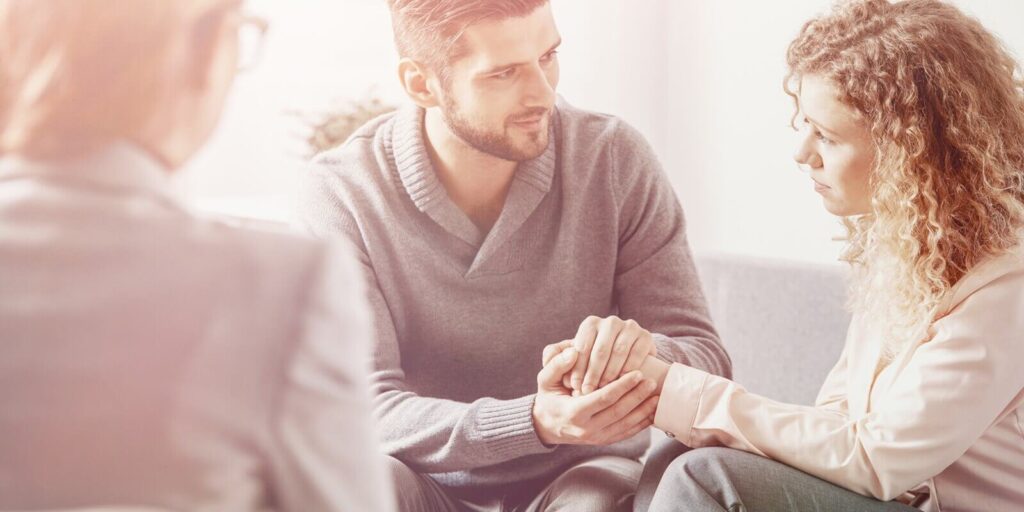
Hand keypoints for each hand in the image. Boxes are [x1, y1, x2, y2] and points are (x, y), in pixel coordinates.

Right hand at [532, 347, 658, 445]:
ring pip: (625, 425)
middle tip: (652, 382)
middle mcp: (586, 429)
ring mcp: (596, 438)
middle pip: (618, 412)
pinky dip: (641, 423)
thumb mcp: (545, 379)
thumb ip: (557, 364)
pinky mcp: (604, 441)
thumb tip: (573, 351)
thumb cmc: (548, 397)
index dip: (622, 386)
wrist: (546, 424)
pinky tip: (652, 412)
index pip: (603, 398)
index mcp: (573, 412)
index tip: (637, 373)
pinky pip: (626, 433)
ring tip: (657, 396)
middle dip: (638, 397)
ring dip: (644, 411)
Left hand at [569, 316, 656, 394]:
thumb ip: (563, 363)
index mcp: (591, 324)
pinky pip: (637, 353)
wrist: (625, 360)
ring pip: (619, 352)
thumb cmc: (594, 364)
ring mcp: (630, 327)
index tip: (575, 386)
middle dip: (593, 373)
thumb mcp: (577, 361)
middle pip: (600, 350)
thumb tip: (569, 371)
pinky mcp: (645, 336)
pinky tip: (622, 382)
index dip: (578, 368)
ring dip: (610, 373)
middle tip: (589, 391)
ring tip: (604, 390)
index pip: (582, 346)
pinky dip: (629, 369)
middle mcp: (610, 322)